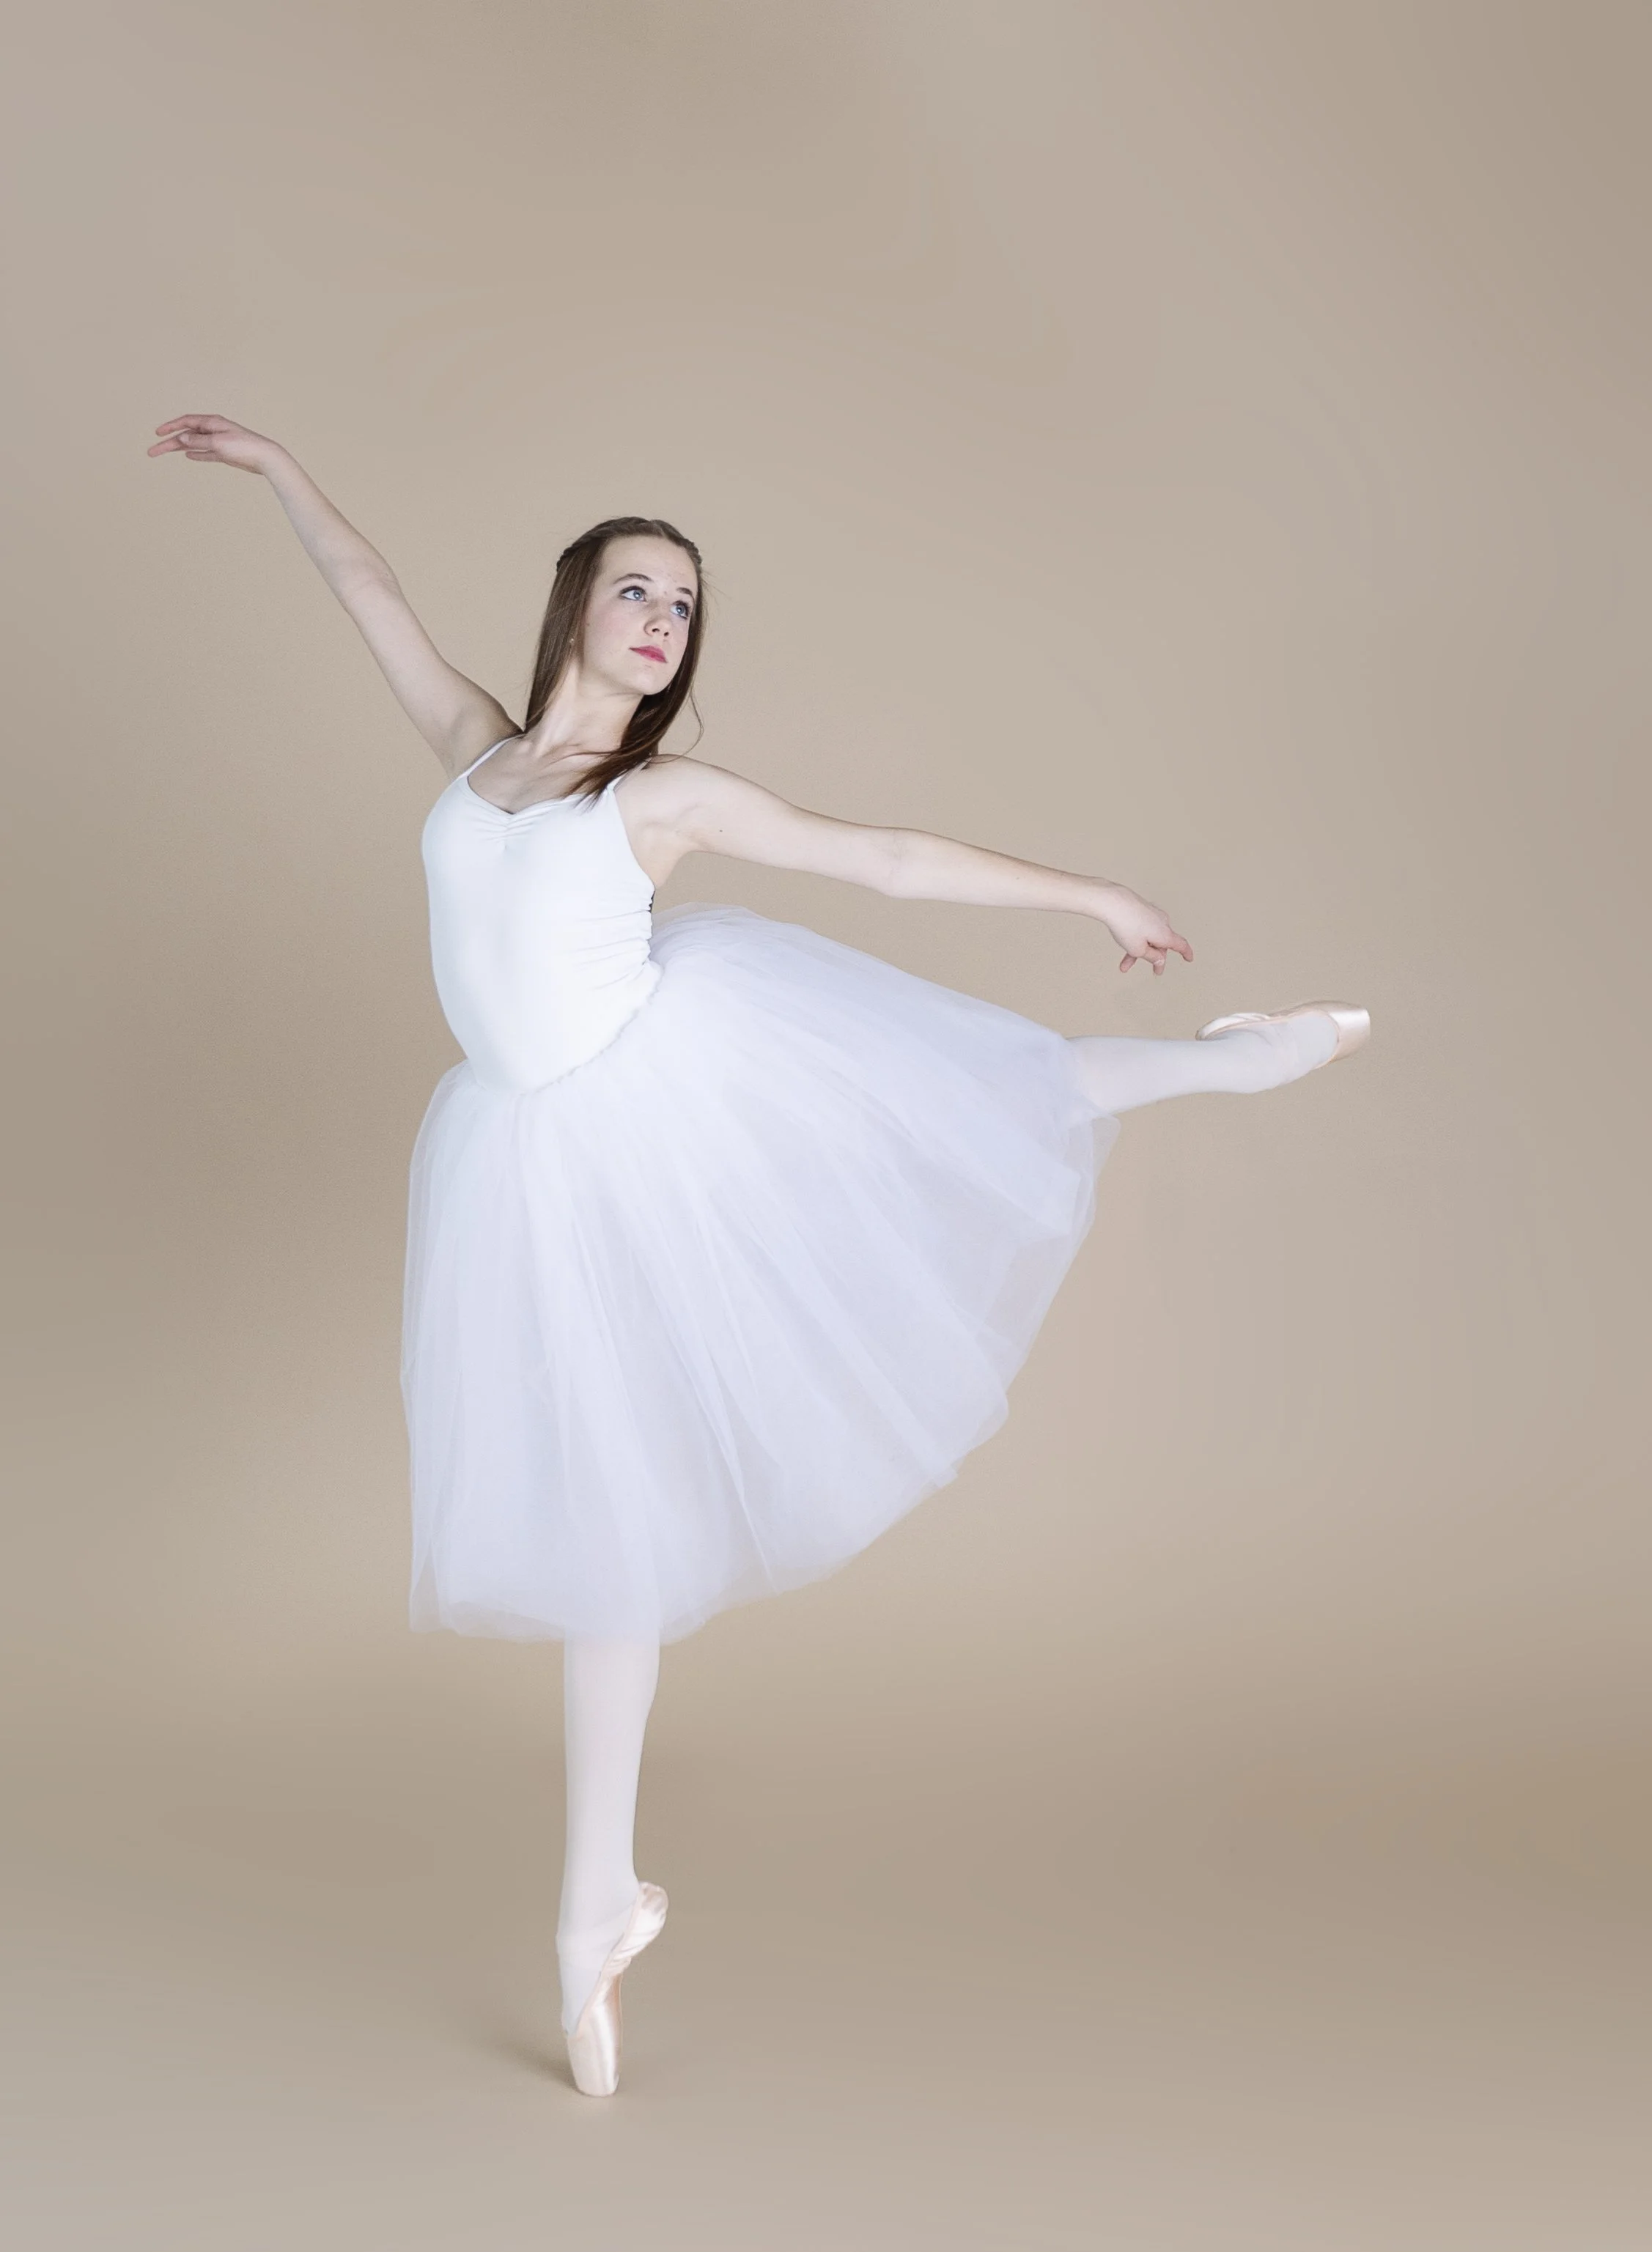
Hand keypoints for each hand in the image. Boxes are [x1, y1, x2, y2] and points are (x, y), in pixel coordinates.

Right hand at [148, 412, 283, 474]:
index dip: (170, 427)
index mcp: (212, 422)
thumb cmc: (244, 447)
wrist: (265, 458)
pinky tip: (188, 456)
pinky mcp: (224, 453)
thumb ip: (199, 441)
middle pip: (185, 435)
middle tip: (152, 451)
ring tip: (162, 453)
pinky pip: (205, 453)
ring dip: (178, 448)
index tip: (157, 433)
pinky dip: (196, 454)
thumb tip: (181, 439)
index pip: (185, 422)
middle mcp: (214, 430)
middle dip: (168, 442)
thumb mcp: (218, 443)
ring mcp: (218, 441)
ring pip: (193, 444)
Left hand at [1094, 882, 1193, 975]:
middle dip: (1156, 958)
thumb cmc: (1125, 924)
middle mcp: (1162, 922)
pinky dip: (1136, 938)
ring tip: (1125, 963)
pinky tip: (1124, 942)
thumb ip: (1152, 957)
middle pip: (1162, 944)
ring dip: (1140, 950)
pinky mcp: (1142, 909)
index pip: (1181, 945)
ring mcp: (1152, 914)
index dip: (1186, 953)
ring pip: (1149, 937)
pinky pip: (1142, 928)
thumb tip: (1160, 959)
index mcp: (1165, 934)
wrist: (1112, 902)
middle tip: (1154, 970)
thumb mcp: (1138, 950)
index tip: (1189, 958)